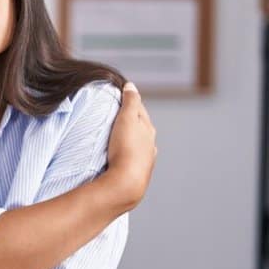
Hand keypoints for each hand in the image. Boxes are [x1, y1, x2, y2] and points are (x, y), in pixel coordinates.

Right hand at [106, 82, 156, 207]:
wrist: (126, 183)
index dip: (131, 102)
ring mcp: (145, 160)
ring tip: (120, 138)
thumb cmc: (125, 148)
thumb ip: (130, 101)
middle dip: (132, 121)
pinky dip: (129, 155)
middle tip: (118, 116)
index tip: (121, 97)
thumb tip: (131, 86)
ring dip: (132, 140)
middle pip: (142, 128)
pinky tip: (124, 158)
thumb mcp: (126, 119)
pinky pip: (134, 160)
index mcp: (148, 129)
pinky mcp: (138, 174)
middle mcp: (150, 144)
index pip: (140, 110)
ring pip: (140, 145)